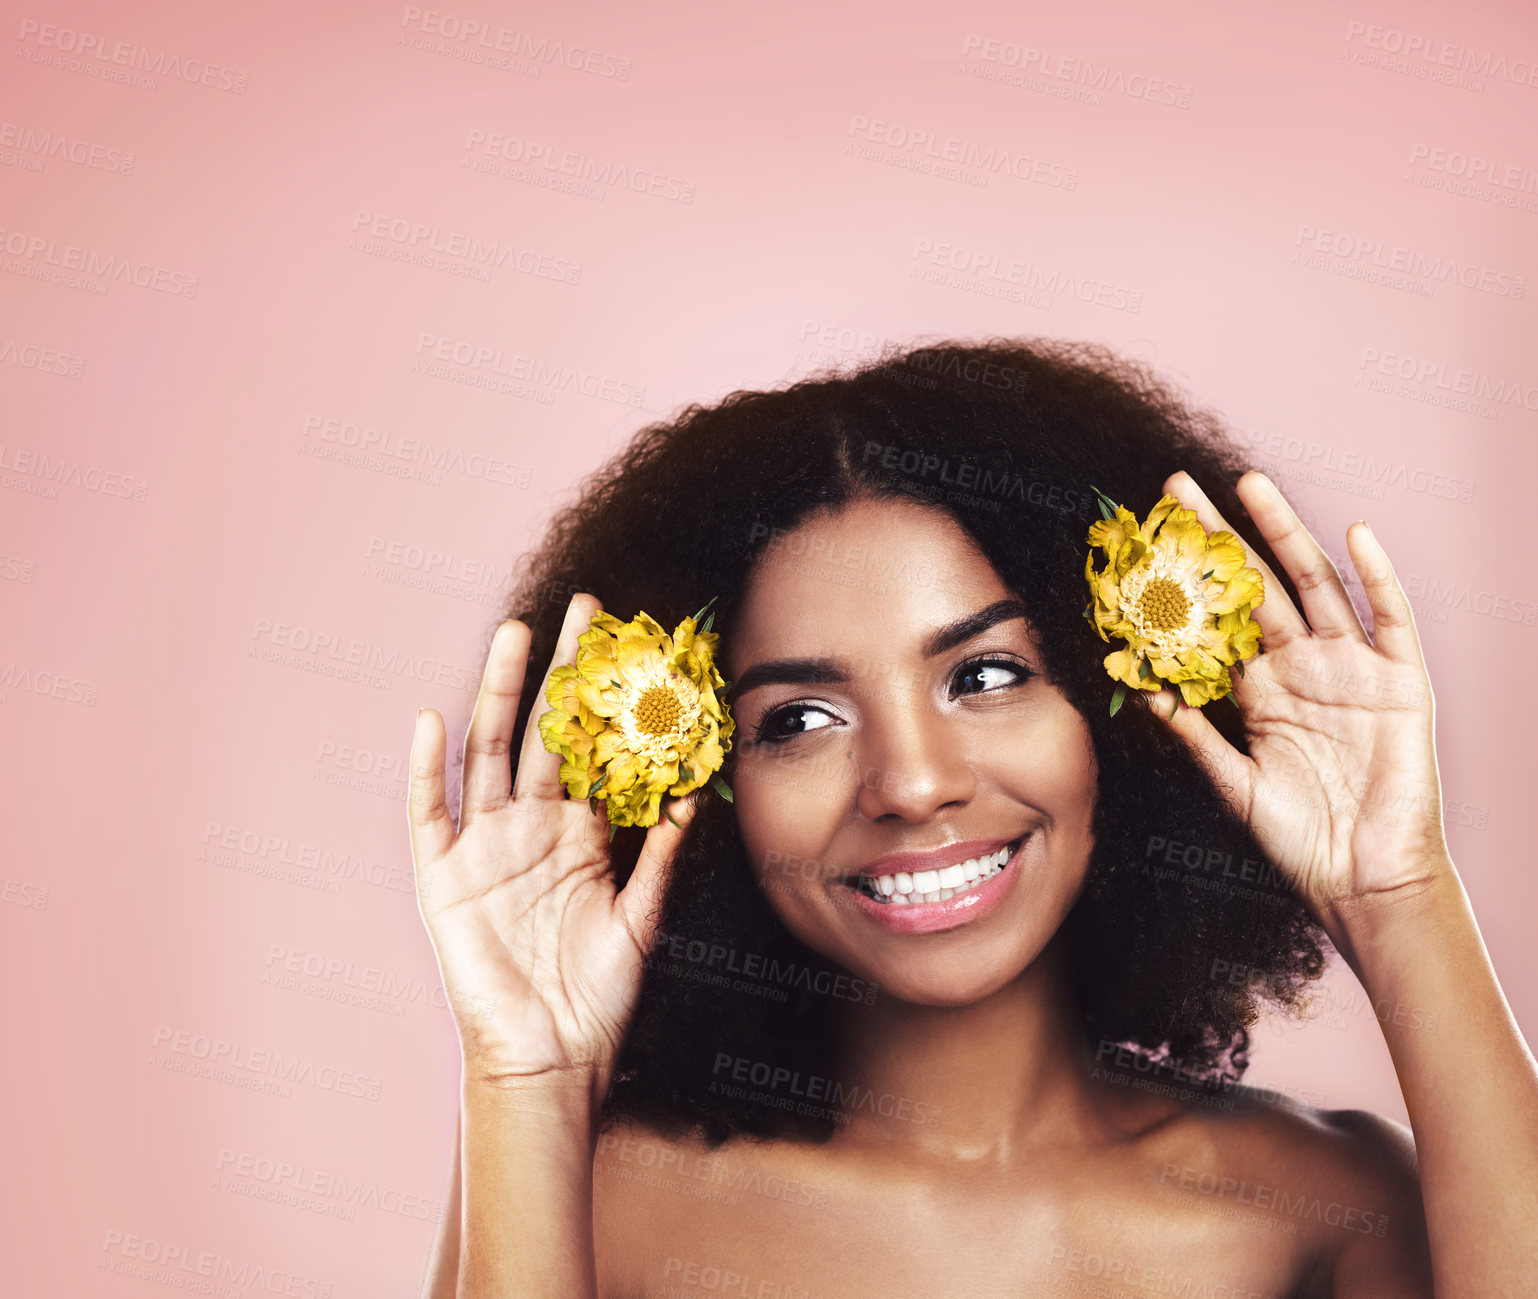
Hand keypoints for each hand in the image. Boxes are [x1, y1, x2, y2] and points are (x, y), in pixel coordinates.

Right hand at [407, 593, 697, 1093]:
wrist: (551, 1057)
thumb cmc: (597, 995)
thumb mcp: (642, 918)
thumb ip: (661, 857)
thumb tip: (691, 796)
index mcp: (579, 834)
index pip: (593, 751)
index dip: (609, 702)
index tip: (631, 647)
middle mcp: (531, 828)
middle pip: (544, 732)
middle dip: (562, 673)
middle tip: (581, 610)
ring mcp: (485, 848)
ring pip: (491, 753)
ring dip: (499, 693)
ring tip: (513, 634)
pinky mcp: (444, 878)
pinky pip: (430, 814)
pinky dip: (428, 769)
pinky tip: (433, 722)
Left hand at [1144, 470, 1452, 959]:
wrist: (1362, 878)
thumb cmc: (1298, 838)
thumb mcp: (1230, 780)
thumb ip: (1189, 732)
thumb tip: (1136, 685)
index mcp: (1258, 690)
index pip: (1215, 621)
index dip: (1183, 583)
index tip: (1145, 543)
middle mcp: (1301, 667)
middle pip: (1256, 587)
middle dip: (1219, 538)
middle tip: (1178, 490)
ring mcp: (1351, 668)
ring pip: (1315, 585)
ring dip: (1284, 534)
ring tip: (1250, 487)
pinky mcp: (1400, 681)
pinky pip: (1391, 617)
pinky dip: (1376, 575)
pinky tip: (1354, 534)